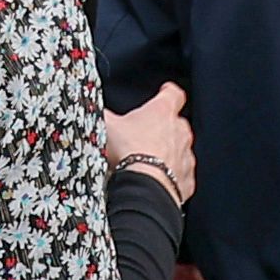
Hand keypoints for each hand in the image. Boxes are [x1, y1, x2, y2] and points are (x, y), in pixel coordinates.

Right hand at [101, 83, 193, 199]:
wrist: (144, 186)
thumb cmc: (128, 152)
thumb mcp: (107, 125)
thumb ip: (102, 113)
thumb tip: (92, 108)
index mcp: (163, 111)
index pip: (173, 94)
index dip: (168, 93)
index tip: (164, 92)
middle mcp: (180, 132)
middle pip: (177, 124)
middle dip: (164, 129)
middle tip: (144, 137)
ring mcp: (186, 157)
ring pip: (181, 151)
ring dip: (168, 155)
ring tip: (147, 163)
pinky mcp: (186, 180)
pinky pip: (180, 176)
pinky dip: (171, 178)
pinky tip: (155, 181)